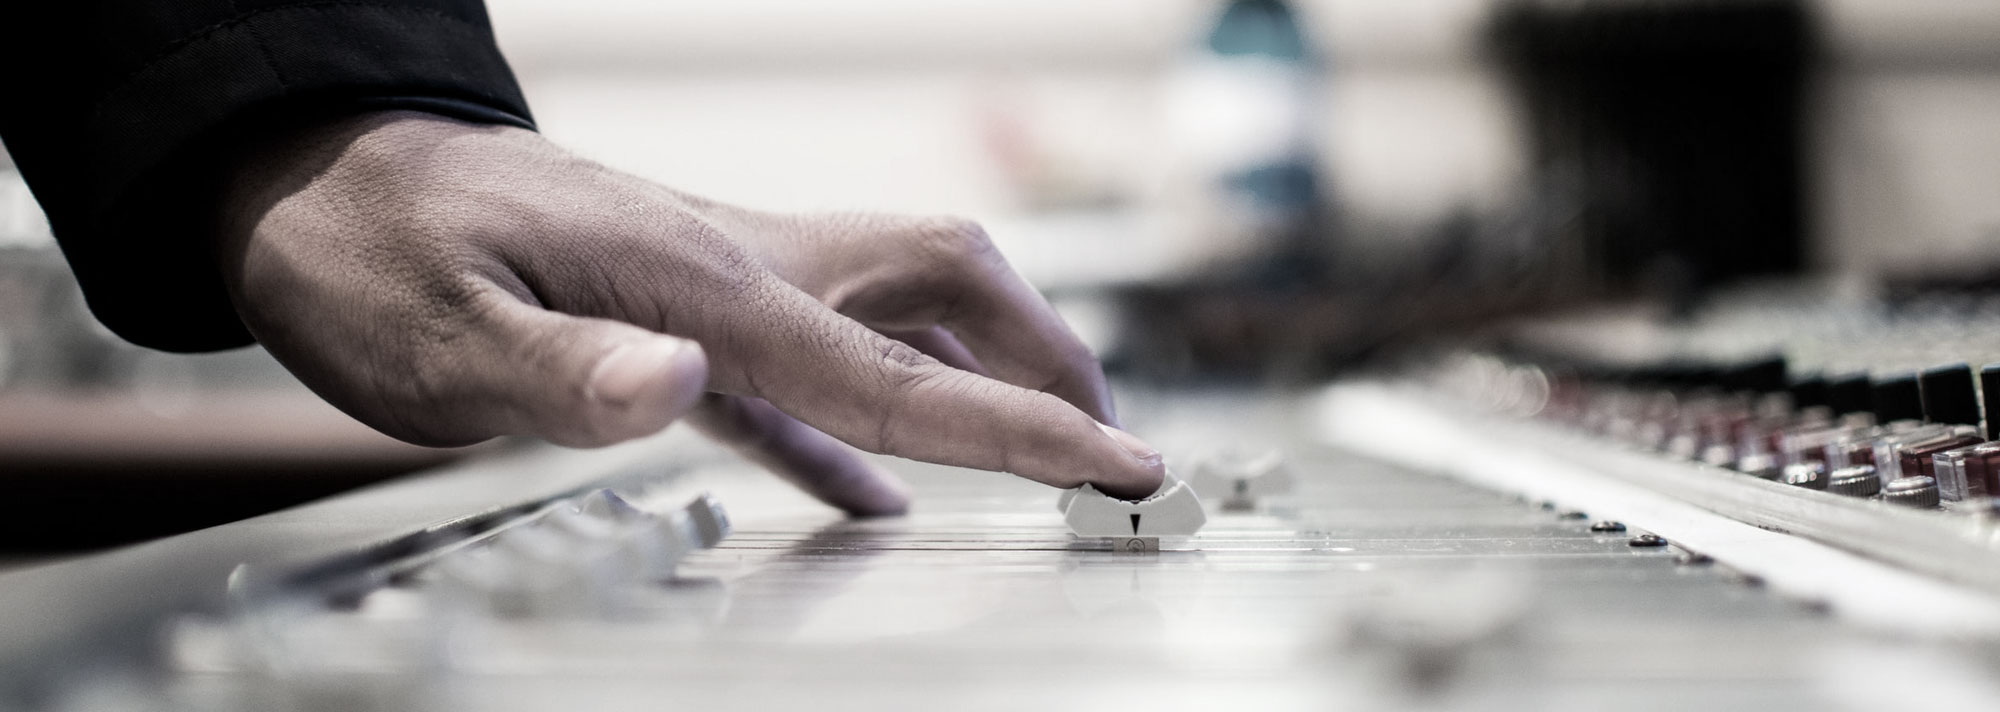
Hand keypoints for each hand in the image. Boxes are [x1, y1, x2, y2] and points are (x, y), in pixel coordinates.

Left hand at [215, 111, 1165, 513]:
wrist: (321, 177)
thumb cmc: (370, 254)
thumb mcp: (434, 336)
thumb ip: (564, 372)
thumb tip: (682, 383)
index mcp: (700, 284)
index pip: (893, 372)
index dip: (1019, 425)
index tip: (1120, 463)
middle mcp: (736, 267)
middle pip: (943, 290)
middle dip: (1044, 362)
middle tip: (1112, 443)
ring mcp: (719, 282)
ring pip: (899, 308)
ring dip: (985, 369)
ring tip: (1043, 441)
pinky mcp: (681, 311)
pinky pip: (810, 369)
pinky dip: (868, 427)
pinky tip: (876, 488)